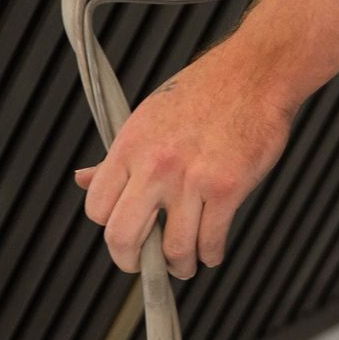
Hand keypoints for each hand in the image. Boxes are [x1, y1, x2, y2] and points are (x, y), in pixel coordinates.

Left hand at [74, 37, 293, 277]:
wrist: (256, 72)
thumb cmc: (205, 91)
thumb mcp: (150, 116)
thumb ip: (119, 156)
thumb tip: (82, 179)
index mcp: (131, 145)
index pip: (97, 208)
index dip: (110, 228)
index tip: (127, 233)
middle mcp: (155, 164)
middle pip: (123, 238)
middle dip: (132, 262)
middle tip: (146, 265)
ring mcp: (192, 178)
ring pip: (173, 250)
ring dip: (180, 266)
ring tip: (187, 264)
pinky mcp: (227, 187)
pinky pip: (211, 241)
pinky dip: (211, 255)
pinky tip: (212, 251)